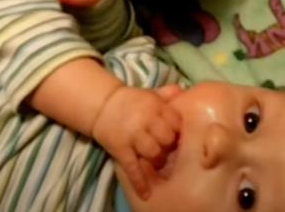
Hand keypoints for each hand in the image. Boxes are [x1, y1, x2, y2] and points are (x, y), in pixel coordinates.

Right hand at [92, 85, 182, 199]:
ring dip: (157, 160)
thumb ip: (166, 94)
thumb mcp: (148, 93)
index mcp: (155, 106)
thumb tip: (183, 91)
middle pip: (167, 139)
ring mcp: (132, 135)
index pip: (176, 122)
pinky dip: (139, 182)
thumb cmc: (130, 101)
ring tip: (156, 162)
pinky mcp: (120, 148)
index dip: (179, 132)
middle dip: (170, 147)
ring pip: (154, 153)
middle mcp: (145, 120)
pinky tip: (146, 193)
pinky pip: (132, 167)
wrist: (101, 105)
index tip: (177, 137)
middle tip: (167, 150)